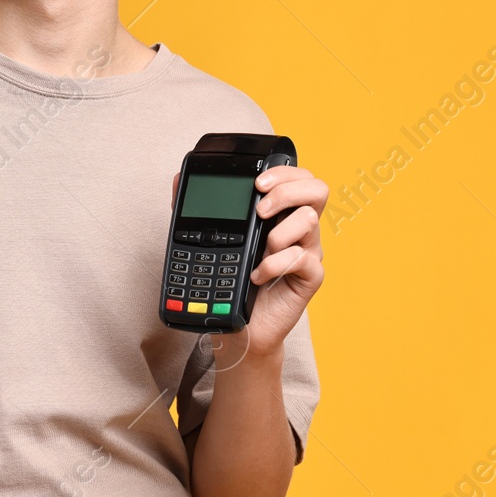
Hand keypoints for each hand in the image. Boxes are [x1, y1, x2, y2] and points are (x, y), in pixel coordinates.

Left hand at [169, 165, 327, 357]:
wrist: (237, 324)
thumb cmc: (230, 279)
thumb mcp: (211, 238)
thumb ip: (199, 207)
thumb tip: (179, 178)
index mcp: (282, 212)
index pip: (300, 177)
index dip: (284, 172)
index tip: (256, 183)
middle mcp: (299, 228)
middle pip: (317, 190)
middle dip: (286, 191)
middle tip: (260, 210)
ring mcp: (307, 251)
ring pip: (310, 220)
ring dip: (278, 232)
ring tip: (258, 250)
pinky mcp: (310, 276)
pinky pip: (302, 258)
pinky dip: (274, 264)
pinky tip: (257, 275)